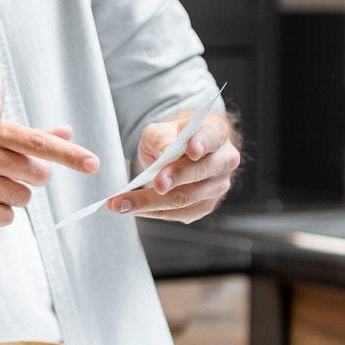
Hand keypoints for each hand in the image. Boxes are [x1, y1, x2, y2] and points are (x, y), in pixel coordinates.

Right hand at [0, 119, 99, 226]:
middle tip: (12, 170)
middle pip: (36, 175)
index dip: (68, 153)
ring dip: (16, 193)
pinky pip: (6, 218)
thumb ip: (24, 130)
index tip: (94, 163)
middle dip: (34, 175)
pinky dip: (2, 211)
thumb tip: (65, 130)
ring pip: (23, 198)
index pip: (36, 142)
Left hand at [109, 109, 240, 221]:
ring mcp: (217, 187)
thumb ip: (162, 140)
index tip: (191, 150)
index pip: (211, 137)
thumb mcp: (160, 130)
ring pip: (185, 198)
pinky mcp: (204, 206)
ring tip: (120, 203)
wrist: (179, 153)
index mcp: (216, 134)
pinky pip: (178, 214)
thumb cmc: (171, 138)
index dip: (202, 143)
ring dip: (150, 202)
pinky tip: (130, 208)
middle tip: (153, 184)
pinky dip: (152, 212)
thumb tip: (165, 156)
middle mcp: (224, 161)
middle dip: (174, 179)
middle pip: (199, 172)